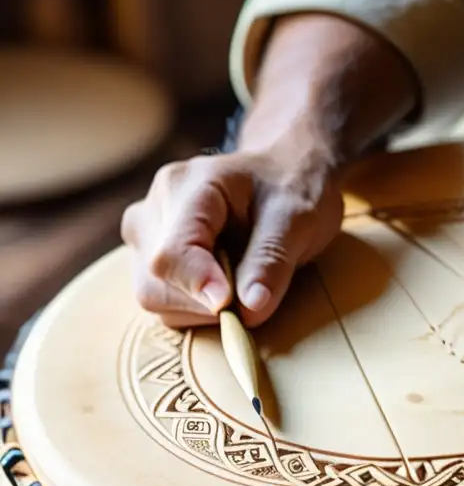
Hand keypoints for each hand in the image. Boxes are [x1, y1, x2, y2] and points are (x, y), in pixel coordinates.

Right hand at [121, 150, 340, 327]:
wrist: (284, 174)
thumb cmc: (291, 190)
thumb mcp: (298, 220)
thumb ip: (271, 261)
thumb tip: (249, 311)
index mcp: (187, 186)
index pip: (172, 253)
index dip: (198, 287)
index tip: (230, 307)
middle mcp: (153, 209)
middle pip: (154, 284)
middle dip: (204, 304)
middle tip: (253, 293)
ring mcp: (144, 233)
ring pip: (153, 297)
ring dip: (201, 308)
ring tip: (241, 277)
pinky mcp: (147, 255)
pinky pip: (161, 299)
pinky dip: (195, 306)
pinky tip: (224, 282)